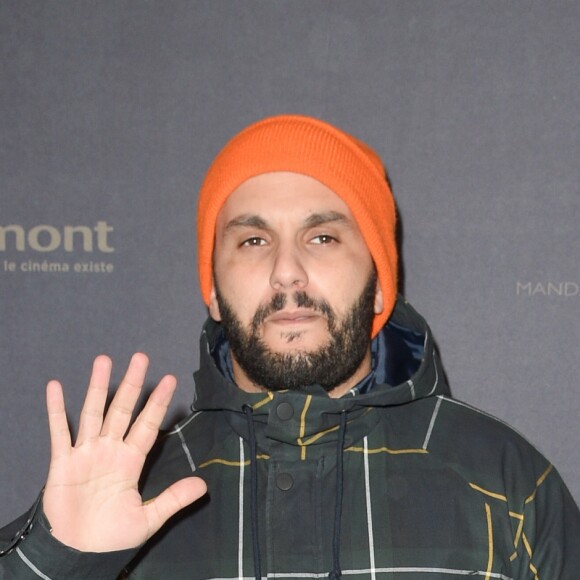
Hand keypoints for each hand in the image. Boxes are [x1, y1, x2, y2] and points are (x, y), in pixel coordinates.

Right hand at [43, 353, 206, 551]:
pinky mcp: (63, 462)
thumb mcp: (148, 519)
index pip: (148, 424)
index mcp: (131, 460)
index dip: (158, 403)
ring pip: (93, 412)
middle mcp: (110, 450)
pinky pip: (59, 432)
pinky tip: (55, 387)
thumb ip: (173, 499)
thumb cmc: (111, 537)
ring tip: (103, 360)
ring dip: (97, 387)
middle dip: (131, 384)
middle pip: (122, 409)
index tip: (170, 379)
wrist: (78, 554)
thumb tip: (204, 486)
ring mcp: (86, 453)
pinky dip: (56, 411)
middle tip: (140, 357)